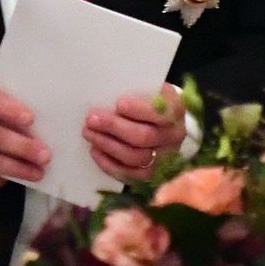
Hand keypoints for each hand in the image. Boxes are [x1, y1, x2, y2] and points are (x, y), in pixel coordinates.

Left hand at [84, 84, 199, 182]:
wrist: (165, 124)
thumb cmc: (151, 102)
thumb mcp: (150, 90)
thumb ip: (136, 92)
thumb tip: (108, 96)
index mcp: (175, 112)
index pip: (159, 113)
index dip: (138, 110)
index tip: (119, 104)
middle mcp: (174, 137)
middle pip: (144, 137)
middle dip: (114, 128)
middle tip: (92, 119)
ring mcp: (164, 158)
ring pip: (135, 157)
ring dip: (107, 145)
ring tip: (89, 133)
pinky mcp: (151, 174)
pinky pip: (128, 174)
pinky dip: (108, 163)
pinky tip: (95, 150)